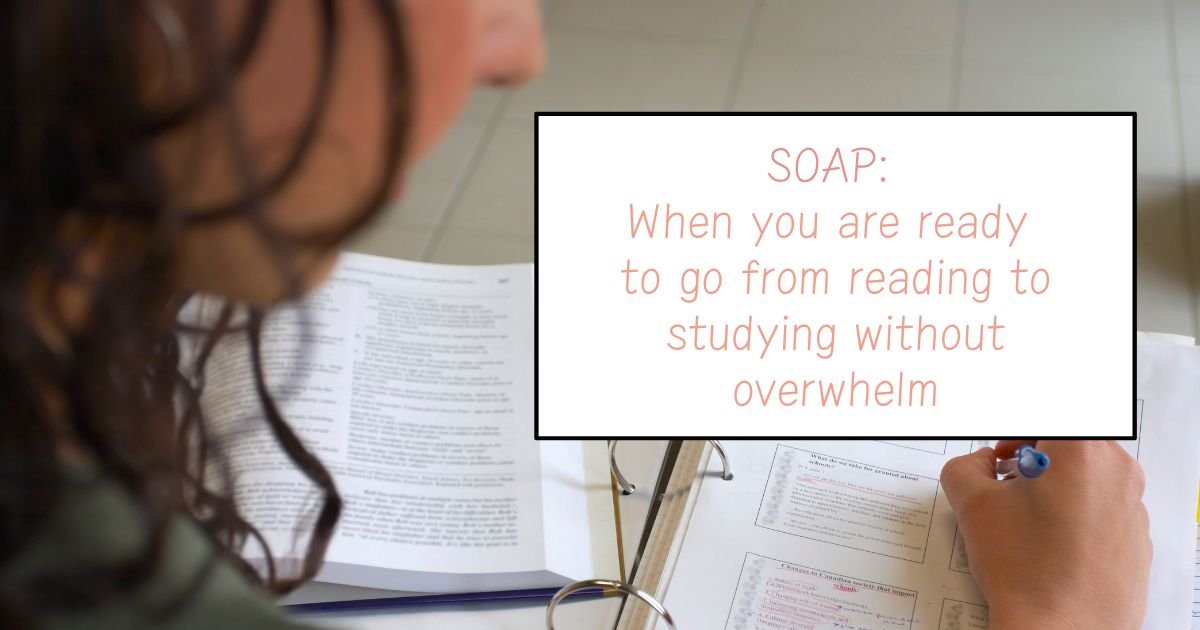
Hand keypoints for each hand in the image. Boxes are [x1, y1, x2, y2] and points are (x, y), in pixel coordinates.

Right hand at [940, 440, 1150, 629]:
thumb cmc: (1026, 571)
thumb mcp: (972, 504)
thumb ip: (966, 465)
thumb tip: (978, 464)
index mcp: (1081, 450)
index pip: (1043, 414)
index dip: (1010, 428)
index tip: (995, 443)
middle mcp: (1116, 470)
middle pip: (1068, 438)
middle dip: (1031, 449)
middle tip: (1002, 475)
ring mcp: (1132, 504)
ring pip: (1086, 470)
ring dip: (1052, 478)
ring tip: (1021, 513)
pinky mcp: (1135, 536)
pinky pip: (1101, 503)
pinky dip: (1073, 507)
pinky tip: (1046, 538)